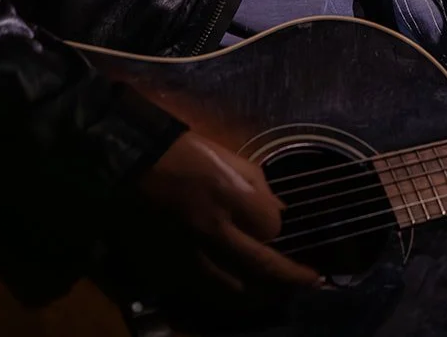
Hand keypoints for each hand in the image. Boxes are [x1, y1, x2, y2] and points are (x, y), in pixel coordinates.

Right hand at [135, 131, 321, 297]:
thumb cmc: (186, 152)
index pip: (271, 228)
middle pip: (261, 266)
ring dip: (261, 293)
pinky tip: (240, 292)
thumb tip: (279, 212)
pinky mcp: (168, 265)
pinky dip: (226, 295)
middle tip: (312, 282)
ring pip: (234, 289)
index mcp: (228, 195)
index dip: (278, 229)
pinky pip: (204, 291)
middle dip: (292, 277)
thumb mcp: (230, 158)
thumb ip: (259, 186)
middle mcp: (212, 230)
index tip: (276, 226)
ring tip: (277, 292)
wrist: (133, 161)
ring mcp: (189, 253)